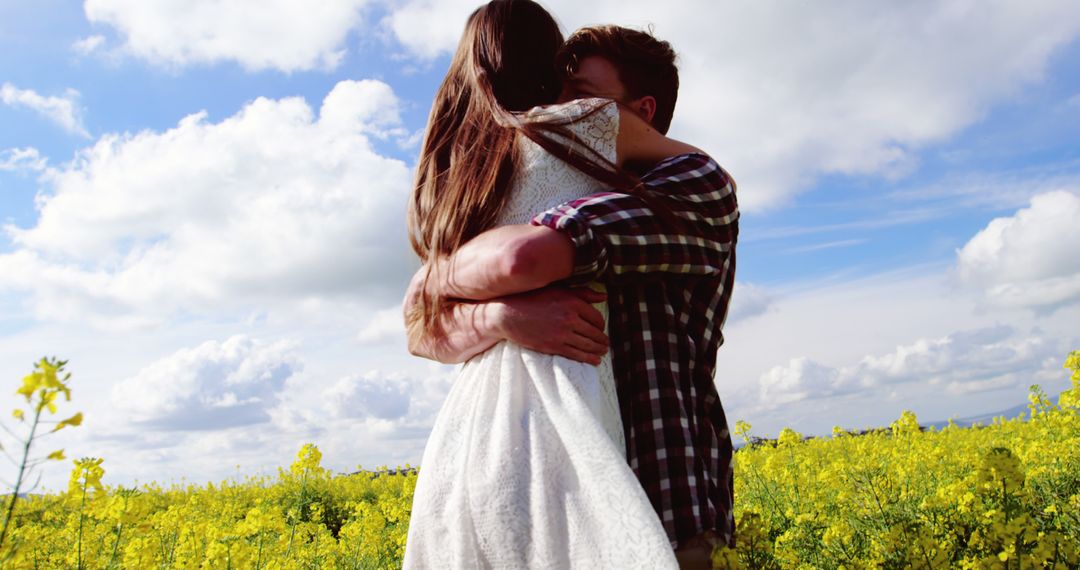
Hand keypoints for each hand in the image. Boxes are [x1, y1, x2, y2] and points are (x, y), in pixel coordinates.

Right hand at [494, 287, 609, 364]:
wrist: (509, 314)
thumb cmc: (533, 299)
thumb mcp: (559, 290)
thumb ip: (583, 293)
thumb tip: (604, 296)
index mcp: (573, 302)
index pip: (597, 317)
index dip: (601, 325)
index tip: (600, 329)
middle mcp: (570, 318)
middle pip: (595, 333)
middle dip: (602, 340)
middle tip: (606, 344)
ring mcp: (562, 333)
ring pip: (588, 345)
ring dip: (599, 350)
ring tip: (602, 352)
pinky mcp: (554, 346)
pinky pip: (577, 354)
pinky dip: (589, 359)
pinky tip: (595, 360)